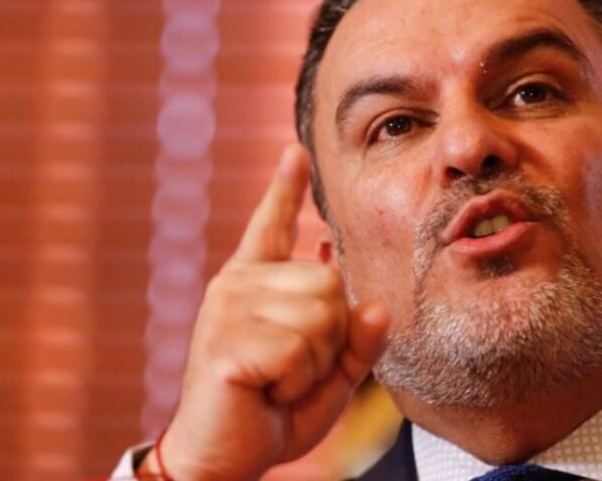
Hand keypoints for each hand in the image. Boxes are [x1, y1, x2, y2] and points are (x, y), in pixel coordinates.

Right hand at [147, 144, 389, 480]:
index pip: (271, 225)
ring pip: (321, 314)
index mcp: (256, 284)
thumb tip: (378, 305)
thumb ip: (357, 341)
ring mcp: (228, 308)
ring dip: (314, 362)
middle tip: (291, 368)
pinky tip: (266, 390)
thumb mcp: (330, 376)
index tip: (296, 151)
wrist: (223, 458)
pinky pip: (301, 348)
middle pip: (329, 282)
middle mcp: (237, 284)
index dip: (285, 188)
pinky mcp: (228, 340)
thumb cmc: (272, 411)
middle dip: (329, 337)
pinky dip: (297, 381)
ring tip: (277, 379)